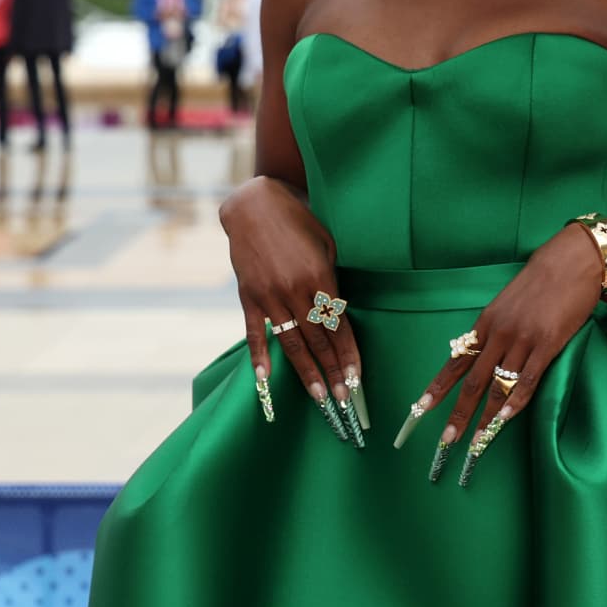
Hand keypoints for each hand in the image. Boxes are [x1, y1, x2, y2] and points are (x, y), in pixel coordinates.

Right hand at [221, 176, 365, 441]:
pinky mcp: (248, 296)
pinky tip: (266, 379)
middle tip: (344, 400)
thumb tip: (338, 312)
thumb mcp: (327, 245)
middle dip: (333, 372)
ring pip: (292, 342)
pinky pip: (256, 331)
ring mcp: (269, 295)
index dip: (349, 354)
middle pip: (318, 341)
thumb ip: (331, 280)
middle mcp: (295, 290)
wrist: (255, 206)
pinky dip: (260, 356)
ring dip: (306, 373)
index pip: (338, 326)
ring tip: (319, 398)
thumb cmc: (299, 222)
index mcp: (320, 277)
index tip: (358, 379)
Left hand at [407, 226, 600, 481]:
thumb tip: (481, 355)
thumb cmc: (540, 282)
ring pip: (498, 386)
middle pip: (472, 381)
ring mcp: (523, 340)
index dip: (438, 388)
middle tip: (446, 439)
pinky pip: (527, 380)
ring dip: (485, 418)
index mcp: (485, 323)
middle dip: (458, 413)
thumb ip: (494, 330)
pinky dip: (515, 403)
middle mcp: (499, 334)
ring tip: (476, 442)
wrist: (571, 262)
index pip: (456, 362)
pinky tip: (504, 421)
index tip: (420, 410)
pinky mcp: (547, 345)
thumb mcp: (507, 303)